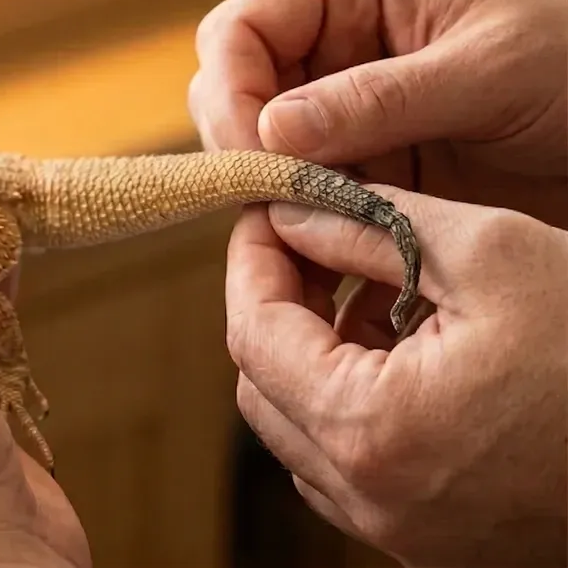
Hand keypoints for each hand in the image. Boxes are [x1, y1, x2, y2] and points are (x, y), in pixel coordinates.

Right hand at [189, 0, 567, 227]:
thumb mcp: (491, 71)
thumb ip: (379, 98)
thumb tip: (270, 130)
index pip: (239, 29)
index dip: (231, 94)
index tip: (254, 159)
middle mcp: (331, 31)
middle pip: (233, 88)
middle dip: (246, 148)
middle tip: (276, 206)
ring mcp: (340, 94)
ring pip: (259, 146)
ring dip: (275, 192)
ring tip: (306, 236)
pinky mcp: (358, 150)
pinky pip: (303, 186)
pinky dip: (307, 220)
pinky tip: (331, 248)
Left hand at [228, 186, 565, 565]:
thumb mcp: (493, 255)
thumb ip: (367, 226)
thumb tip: (286, 209)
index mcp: (371, 430)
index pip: (253, 335)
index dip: (251, 263)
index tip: (265, 214)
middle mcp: (369, 495)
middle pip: (263, 386)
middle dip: (275, 307)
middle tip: (308, 243)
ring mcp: (398, 528)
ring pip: (299, 428)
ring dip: (309, 355)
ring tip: (358, 289)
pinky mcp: (429, 537)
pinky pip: (348, 463)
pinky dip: (349, 402)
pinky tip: (398, 349)